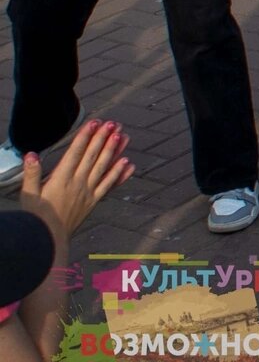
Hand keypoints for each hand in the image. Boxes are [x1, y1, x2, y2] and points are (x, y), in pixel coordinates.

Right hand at [23, 119, 132, 241]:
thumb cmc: (36, 217)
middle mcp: (77, 182)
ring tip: (123, 136)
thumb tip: (31, 154)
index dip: (85, 136)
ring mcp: (88, 192)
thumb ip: (31, 173)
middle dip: (103, 138)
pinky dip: (119, 174)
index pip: (75, 153)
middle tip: (114, 124)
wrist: (48, 239)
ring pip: (103, 167)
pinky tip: (128, 163)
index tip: (94, 123)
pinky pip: (109, 185)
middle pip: (92, 156)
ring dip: (114, 151)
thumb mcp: (28, 194)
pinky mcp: (93, 201)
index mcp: (60, 179)